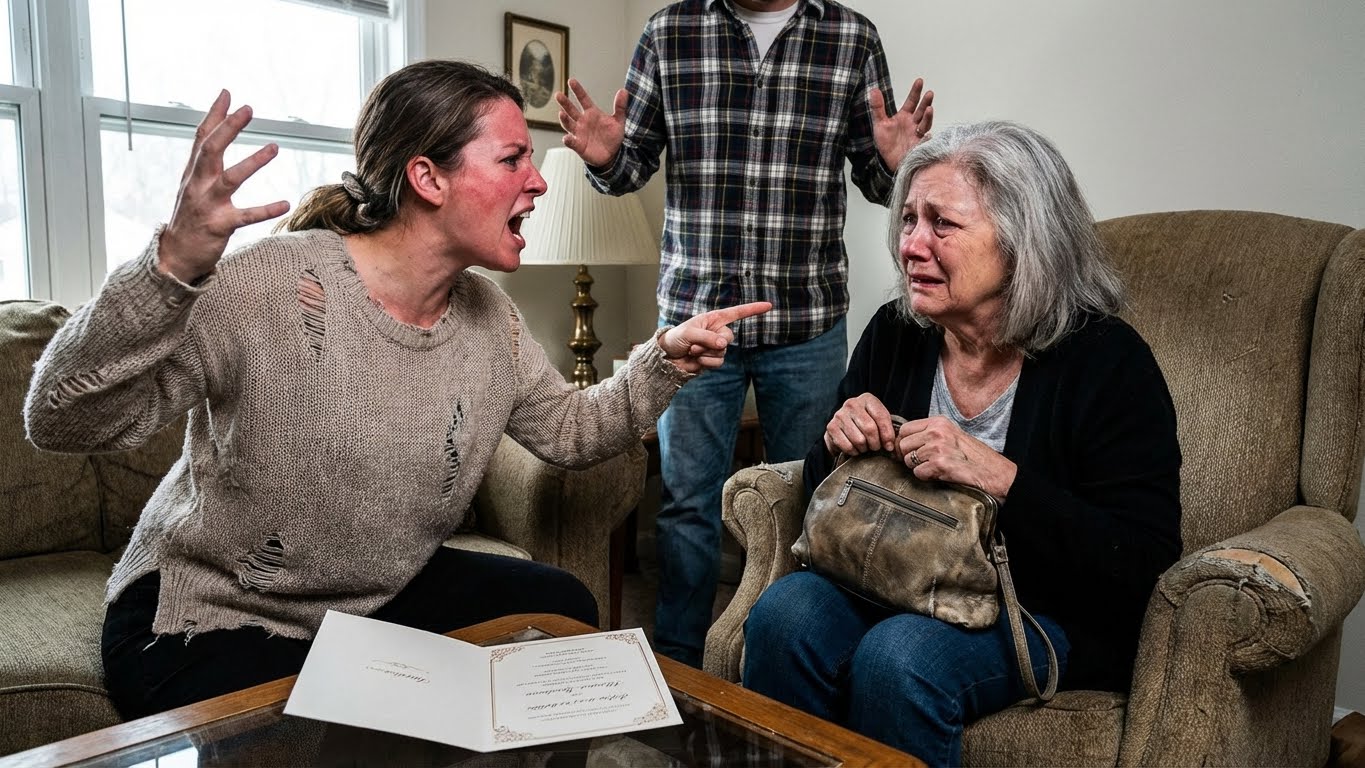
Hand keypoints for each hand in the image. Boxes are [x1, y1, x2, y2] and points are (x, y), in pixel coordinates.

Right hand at [158, 90, 289, 283]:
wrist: (174, 255)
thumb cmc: (189, 217)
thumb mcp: (191, 185)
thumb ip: (203, 160)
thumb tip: (213, 132)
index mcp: (192, 173)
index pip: (202, 138)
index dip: (214, 115)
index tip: (228, 93)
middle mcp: (197, 184)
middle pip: (211, 150)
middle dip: (228, 128)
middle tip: (248, 108)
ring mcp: (208, 205)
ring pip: (230, 178)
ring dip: (253, 162)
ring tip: (275, 146)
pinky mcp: (219, 226)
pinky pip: (245, 216)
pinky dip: (265, 209)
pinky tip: (285, 202)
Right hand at [556, 79, 627, 167]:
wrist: (612, 155)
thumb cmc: (613, 136)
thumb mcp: (619, 121)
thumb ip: (620, 107)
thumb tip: (623, 91)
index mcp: (592, 113)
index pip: (583, 99)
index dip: (578, 90)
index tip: (571, 81)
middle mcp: (583, 121)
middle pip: (571, 110)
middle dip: (565, 103)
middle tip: (558, 95)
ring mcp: (579, 133)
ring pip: (569, 124)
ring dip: (565, 119)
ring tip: (561, 113)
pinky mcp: (578, 145)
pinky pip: (572, 142)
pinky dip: (568, 140)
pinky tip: (567, 138)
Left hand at [658, 302, 771, 373]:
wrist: (667, 357)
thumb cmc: (676, 338)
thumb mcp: (690, 333)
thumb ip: (708, 337)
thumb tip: (724, 344)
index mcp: (713, 319)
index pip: (737, 313)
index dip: (753, 309)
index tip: (769, 305)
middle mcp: (717, 331)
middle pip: (729, 337)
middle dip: (713, 342)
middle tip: (695, 344)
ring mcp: (716, 346)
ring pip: (723, 351)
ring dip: (706, 353)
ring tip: (692, 351)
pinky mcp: (713, 360)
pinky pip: (719, 362)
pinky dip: (707, 362)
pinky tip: (696, 360)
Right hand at [823, 393, 897, 456]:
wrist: (846, 427)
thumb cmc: (868, 424)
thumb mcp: (880, 421)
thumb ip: (888, 430)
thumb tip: (889, 447)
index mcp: (867, 399)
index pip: (881, 417)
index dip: (887, 435)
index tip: (889, 446)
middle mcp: (852, 403)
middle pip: (870, 429)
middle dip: (875, 444)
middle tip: (875, 447)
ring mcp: (839, 414)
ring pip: (859, 440)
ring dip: (864, 449)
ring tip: (864, 447)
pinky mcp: (831, 427)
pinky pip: (847, 446)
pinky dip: (853, 452)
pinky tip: (854, 448)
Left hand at [869, 78, 934, 170]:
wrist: (890, 161)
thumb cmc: (887, 143)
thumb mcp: (880, 124)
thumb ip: (878, 107)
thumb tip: (874, 90)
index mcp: (905, 116)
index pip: (912, 101)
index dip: (915, 91)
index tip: (919, 80)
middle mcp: (913, 124)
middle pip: (921, 110)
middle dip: (925, 102)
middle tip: (929, 93)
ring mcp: (917, 134)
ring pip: (925, 123)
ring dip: (928, 117)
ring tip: (929, 109)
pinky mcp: (919, 145)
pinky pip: (925, 140)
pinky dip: (927, 137)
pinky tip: (927, 134)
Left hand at [898, 415, 1016, 498]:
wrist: (996, 473)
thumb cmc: (975, 458)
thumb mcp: (951, 437)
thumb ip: (929, 435)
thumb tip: (903, 442)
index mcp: (939, 422)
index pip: (904, 429)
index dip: (904, 443)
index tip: (909, 452)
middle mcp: (937, 431)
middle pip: (902, 444)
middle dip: (908, 457)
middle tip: (923, 464)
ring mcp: (938, 447)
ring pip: (908, 460)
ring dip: (919, 468)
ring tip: (936, 469)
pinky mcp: (940, 463)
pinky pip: (918, 473)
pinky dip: (927, 477)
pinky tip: (941, 475)